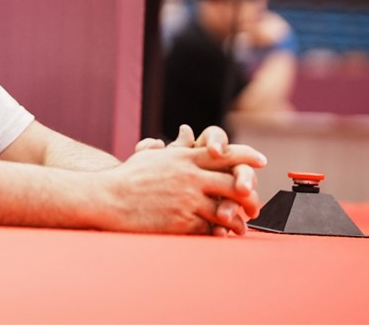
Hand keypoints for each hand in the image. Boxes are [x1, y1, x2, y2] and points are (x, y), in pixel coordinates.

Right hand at [94, 142, 265, 234]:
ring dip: (238, 218)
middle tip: (256, 202)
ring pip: (226, 208)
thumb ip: (172, 148)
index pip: (223, 153)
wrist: (108, 199)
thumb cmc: (126, 177)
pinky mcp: (182, 221)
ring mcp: (187, 199)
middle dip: (249, 193)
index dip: (246, 156)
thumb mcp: (150, 155)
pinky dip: (220, 232)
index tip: (261, 160)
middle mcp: (189, 176)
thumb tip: (184, 133)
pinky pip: (210, 228)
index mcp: (184, 158)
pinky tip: (223, 235)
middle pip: (232, 182)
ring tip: (242, 225)